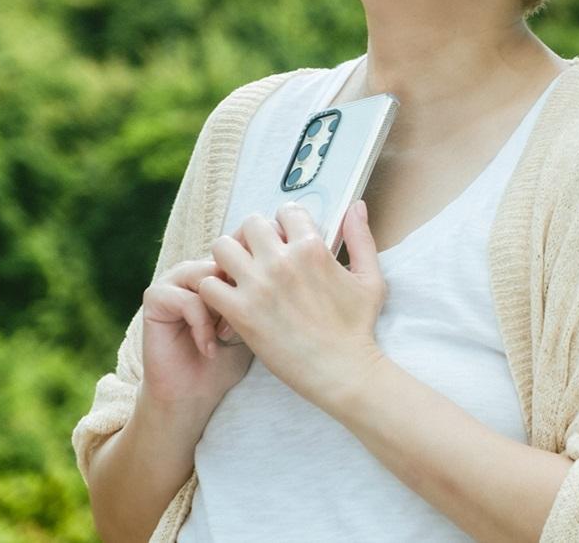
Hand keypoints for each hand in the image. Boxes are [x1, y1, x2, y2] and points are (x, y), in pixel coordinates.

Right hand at [138, 258, 254, 408]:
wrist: (193, 394)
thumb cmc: (225, 361)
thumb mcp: (250, 321)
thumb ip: (256, 294)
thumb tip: (274, 270)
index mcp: (214, 271)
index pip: (241, 255)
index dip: (253, 282)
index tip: (260, 315)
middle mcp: (193, 271)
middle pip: (224, 262)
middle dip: (237, 295)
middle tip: (239, 328)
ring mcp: (172, 281)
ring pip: (207, 277)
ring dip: (220, 308)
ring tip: (225, 335)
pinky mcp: (155, 298)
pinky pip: (187, 298)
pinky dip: (202, 325)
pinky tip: (208, 348)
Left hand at [200, 200, 389, 415]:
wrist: (343, 372)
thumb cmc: (358, 328)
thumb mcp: (370, 279)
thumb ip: (362, 238)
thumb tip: (356, 206)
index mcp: (312, 248)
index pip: (285, 211)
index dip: (284, 225)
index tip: (285, 244)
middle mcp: (283, 260)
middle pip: (249, 224)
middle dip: (253, 237)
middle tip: (258, 259)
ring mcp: (259, 286)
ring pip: (222, 247)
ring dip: (228, 259)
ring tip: (238, 277)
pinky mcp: (242, 313)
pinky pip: (208, 284)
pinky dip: (214, 291)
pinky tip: (229, 304)